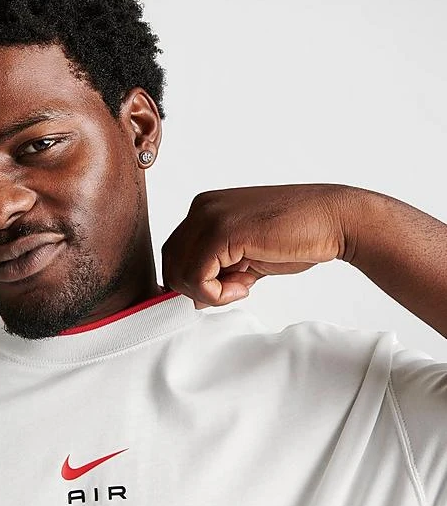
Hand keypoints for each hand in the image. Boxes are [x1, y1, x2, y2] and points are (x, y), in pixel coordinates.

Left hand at [161, 184, 352, 309]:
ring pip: (179, 273)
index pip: (175, 254)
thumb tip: (193, 297)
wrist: (334, 220)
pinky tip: (245, 286)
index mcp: (204, 209)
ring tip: (242, 286)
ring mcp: (209, 217)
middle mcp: (201, 208)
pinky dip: (217, 294)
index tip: (227, 288)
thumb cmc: (296, 237)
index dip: (195, 282)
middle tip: (233, 291)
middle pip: (171, 264)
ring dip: (209, 293)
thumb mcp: (245, 256)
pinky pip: (196, 277)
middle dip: (198, 289)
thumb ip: (217, 269)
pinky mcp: (222, 232)